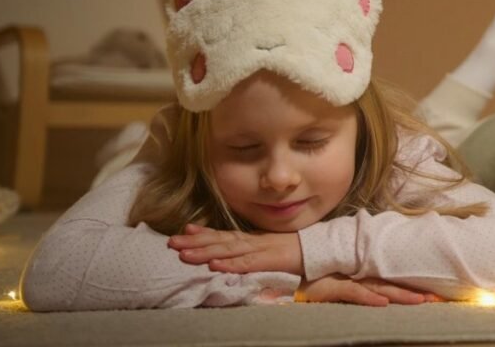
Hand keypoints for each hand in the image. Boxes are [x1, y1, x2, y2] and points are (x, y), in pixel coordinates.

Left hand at [169, 223, 302, 275]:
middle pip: (221, 241)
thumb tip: (235, 255)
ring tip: (184, 254)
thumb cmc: (299, 251)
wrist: (323, 248)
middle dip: (195, 241)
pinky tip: (215, 265)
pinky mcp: (271, 260)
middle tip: (171, 241)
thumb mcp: (273, 249)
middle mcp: (254, 242)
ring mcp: (262, 249)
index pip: (225, 235)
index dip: (204, 233)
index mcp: (254, 239)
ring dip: (205, 252)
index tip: (184, 229)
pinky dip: (231, 264)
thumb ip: (255, 252)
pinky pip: (247, 264)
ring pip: (228, 251)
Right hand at [297, 275, 442, 306]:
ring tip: (421, 301)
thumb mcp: (340, 279)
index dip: (413, 286)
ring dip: (400, 295)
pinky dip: (368, 298)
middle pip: (392, 284)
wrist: (290, 266)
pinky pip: (353, 292)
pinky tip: (383, 303)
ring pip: (379, 288)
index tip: (434, 294)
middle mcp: (358, 275)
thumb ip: (359, 282)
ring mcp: (346, 279)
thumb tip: (380, 292)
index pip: (392, 280)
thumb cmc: (314, 275)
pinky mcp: (331, 287)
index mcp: (362, 273)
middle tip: (438, 298)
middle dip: (415, 292)